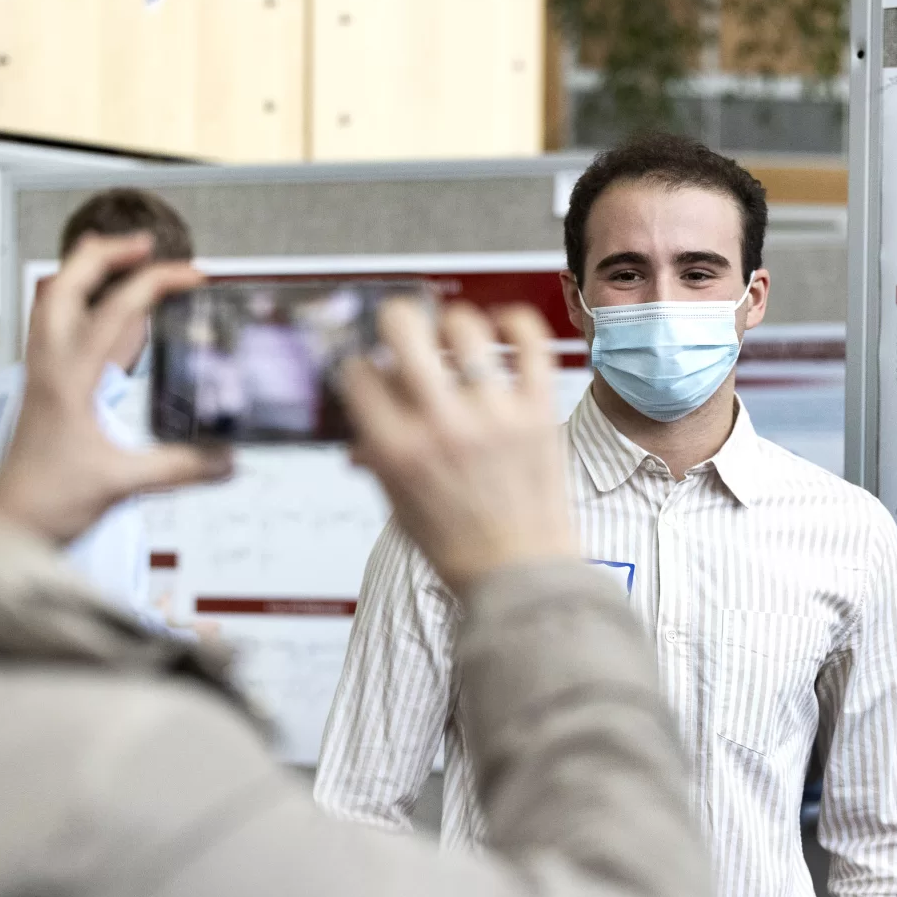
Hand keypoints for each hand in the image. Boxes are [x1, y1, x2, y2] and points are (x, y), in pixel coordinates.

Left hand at [0, 232, 231, 543]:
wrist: (7, 522)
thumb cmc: (45, 502)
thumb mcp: (120, 484)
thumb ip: (179, 468)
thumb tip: (226, 457)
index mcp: (68, 378)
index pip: (114, 308)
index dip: (156, 283)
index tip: (191, 277)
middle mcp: (48, 365)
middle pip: (65, 281)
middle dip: (107, 253)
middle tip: (147, 246)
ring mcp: (40, 373)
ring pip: (52, 299)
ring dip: (85, 272)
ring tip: (121, 262)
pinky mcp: (41, 387)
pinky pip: (55, 327)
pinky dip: (79, 304)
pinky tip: (103, 315)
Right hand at [342, 299, 575, 591]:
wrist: (521, 578)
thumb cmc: (461, 548)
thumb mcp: (399, 505)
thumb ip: (378, 456)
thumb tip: (362, 422)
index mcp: (397, 450)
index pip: (359, 370)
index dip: (363, 364)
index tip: (374, 369)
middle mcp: (441, 425)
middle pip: (403, 326)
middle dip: (397, 319)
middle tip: (406, 330)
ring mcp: (492, 415)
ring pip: (464, 326)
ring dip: (453, 326)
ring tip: (457, 343)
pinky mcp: (537, 411)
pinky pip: (529, 341)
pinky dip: (515, 323)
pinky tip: (504, 329)